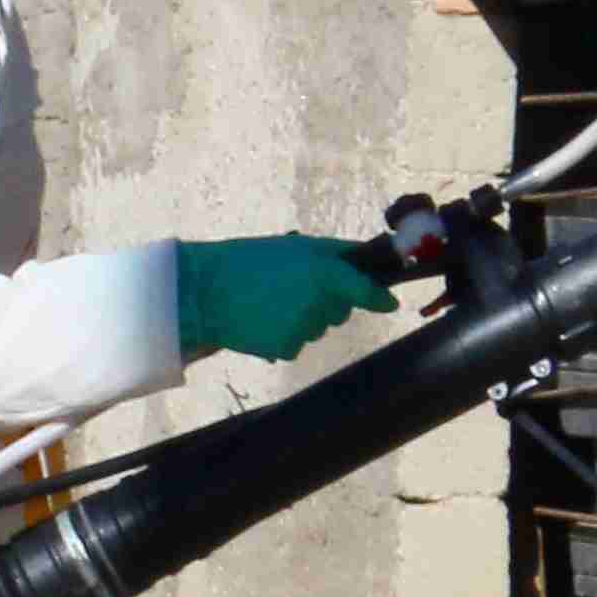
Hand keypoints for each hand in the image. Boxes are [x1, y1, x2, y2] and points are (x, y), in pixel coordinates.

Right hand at [173, 233, 398, 362]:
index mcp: (327, 273)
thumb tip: (368, 256)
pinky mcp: (287, 350)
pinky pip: (297, 343)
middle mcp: (321, 304)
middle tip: (296, 287)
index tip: (390, 303)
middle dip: (328, 301)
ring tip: (272, 302)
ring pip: (317, 327)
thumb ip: (337, 253)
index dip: (381, 298)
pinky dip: (285, 333)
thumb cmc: (251, 260)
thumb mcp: (297, 246)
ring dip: (305, 317)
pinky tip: (264, 320)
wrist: (206, 292)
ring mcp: (305, 330)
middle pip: (341, 311)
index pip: (367, 292)